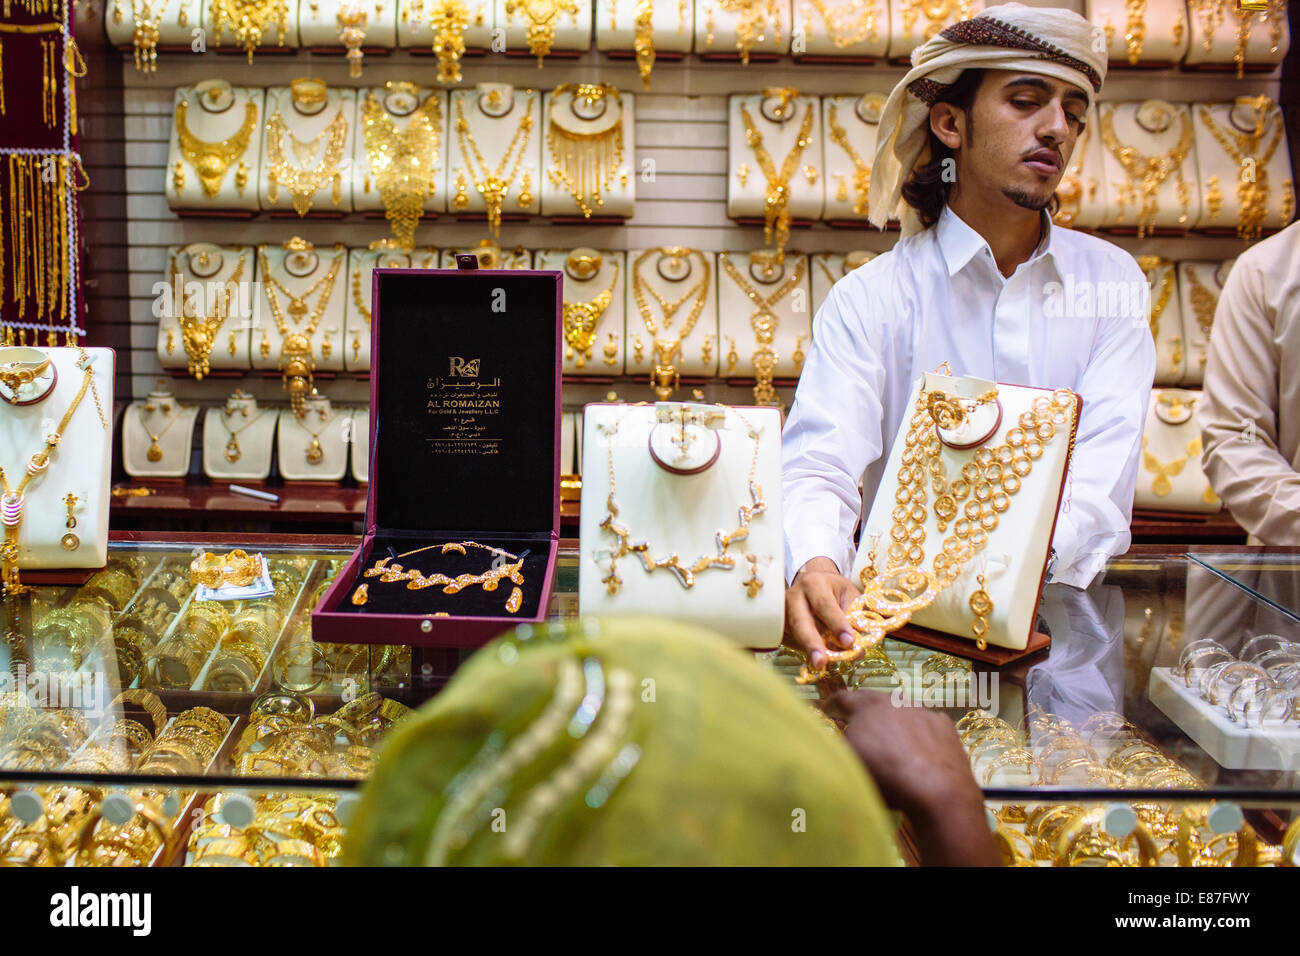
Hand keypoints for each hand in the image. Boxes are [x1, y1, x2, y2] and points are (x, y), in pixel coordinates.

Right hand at [783, 557, 859, 672]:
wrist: (814, 584)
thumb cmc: (835, 592)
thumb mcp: (850, 597)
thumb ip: (855, 620)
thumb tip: (856, 650)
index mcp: (815, 583)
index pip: (825, 604)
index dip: (837, 624)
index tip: (849, 642)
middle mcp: (794, 595)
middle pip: (801, 621)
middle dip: (812, 643)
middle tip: (821, 661)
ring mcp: (783, 610)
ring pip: (793, 634)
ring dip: (807, 651)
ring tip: (819, 665)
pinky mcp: (779, 624)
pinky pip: (789, 640)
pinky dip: (803, 650)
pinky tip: (813, 657)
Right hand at [820, 689, 999, 865]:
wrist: (937, 789)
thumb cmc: (884, 775)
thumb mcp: (848, 761)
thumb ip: (838, 744)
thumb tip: (836, 736)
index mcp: (866, 707)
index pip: (843, 699)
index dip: (831, 705)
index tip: (825, 710)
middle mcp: (894, 702)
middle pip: (873, 700)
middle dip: (862, 709)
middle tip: (856, 722)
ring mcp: (923, 711)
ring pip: (901, 710)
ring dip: (892, 720)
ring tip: (890, 738)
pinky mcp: (944, 725)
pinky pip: (926, 723)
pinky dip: (918, 732)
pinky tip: (919, 749)